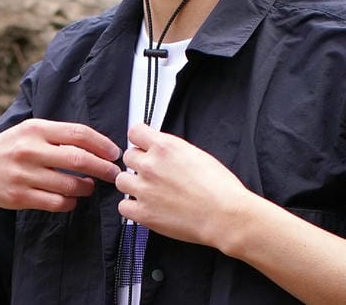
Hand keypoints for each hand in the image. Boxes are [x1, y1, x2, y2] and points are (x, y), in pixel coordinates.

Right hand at [0, 119, 120, 212]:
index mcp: (36, 128)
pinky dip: (70, 202)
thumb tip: (97, 142)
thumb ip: (58, 133)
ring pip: (69, 184)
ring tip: (91, 185)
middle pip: (78, 159)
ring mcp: (23, 174)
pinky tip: (73, 199)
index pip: (78, 133)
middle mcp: (30, 150)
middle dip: (102, 167)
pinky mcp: (19, 197)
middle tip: (114, 173)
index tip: (114, 152)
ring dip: (87, 186)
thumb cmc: (11, 147)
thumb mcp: (30, 130)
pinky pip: (55, 202)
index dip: (101, 143)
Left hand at [115, 124, 247, 247]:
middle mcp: (150, 165)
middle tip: (152, 171)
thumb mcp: (195, 153)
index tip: (142, 144)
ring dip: (132, 184)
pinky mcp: (143, 213)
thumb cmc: (218, 186)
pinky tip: (146, 206)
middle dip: (138, 162)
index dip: (139, 138)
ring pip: (121, 180)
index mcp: (164, 147)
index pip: (135, 132)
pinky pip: (123, 207)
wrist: (223, 214)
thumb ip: (172, 149)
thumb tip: (161, 150)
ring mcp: (144, 190)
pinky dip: (132, 207)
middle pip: (128, 156)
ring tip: (148, 190)